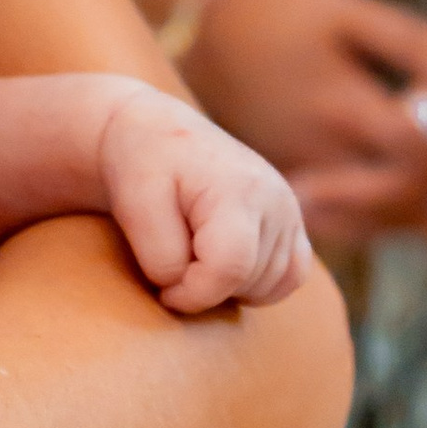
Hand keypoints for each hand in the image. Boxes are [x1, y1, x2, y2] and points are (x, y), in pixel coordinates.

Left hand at [96, 91, 308, 312]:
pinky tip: (226, 269)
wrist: (159, 133)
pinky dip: (260, 284)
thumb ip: (161, 254)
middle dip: (207, 288)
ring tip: (196, 254)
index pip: (230, 268)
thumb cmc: (143, 166)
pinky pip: (291, 276)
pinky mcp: (292, 221)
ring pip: (271, 284)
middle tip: (175, 262)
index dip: (194, 294)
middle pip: (249, 280)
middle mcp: (276, 198)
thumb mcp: (134, 206)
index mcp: (238, 190)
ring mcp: (289, 209)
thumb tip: (186, 285)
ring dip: (230, 286)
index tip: (164, 290)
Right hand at [186, 0, 426, 243]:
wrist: (193, 11)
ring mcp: (299, 165)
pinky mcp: (283, 169)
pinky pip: (343, 213)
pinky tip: (412, 217)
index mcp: (341, 106)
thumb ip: (413, 46)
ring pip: (376, 212)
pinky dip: (385, 220)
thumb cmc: (276, 0)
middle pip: (407, 190)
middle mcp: (321, 149)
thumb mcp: (347, 11)